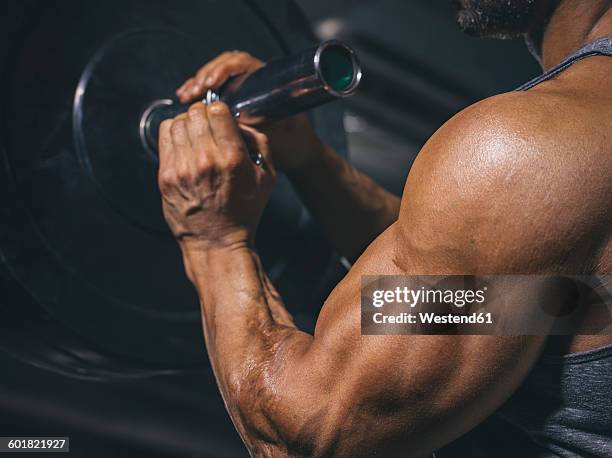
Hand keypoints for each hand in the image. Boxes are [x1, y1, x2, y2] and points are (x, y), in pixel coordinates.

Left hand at [158, 101, 275, 256]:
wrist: (217, 242)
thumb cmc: (244, 211)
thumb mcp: (267, 177)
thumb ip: (259, 142)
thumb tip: (239, 121)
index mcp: (232, 158)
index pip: (217, 110)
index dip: (220, 111)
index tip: (222, 119)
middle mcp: (205, 161)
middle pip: (196, 113)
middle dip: (204, 115)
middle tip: (209, 127)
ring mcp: (182, 168)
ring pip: (178, 122)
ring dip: (188, 124)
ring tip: (196, 137)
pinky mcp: (166, 176)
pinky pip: (164, 136)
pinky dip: (174, 133)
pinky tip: (183, 144)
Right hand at [176, 51, 324, 171]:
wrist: (298, 153)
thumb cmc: (292, 142)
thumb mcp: (275, 132)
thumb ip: (255, 124)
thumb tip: (229, 116)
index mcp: (269, 80)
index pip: (241, 63)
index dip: (223, 70)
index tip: (210, 83)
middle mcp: (255, 80)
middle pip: (223, 67)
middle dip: (205, 76)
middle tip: (194, 91)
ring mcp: (243, 90)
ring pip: (215, 77)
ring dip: (198, 84)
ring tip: (186, 95)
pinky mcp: (234, 101)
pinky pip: (213, 91)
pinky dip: (199, 93)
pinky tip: (187, 99)